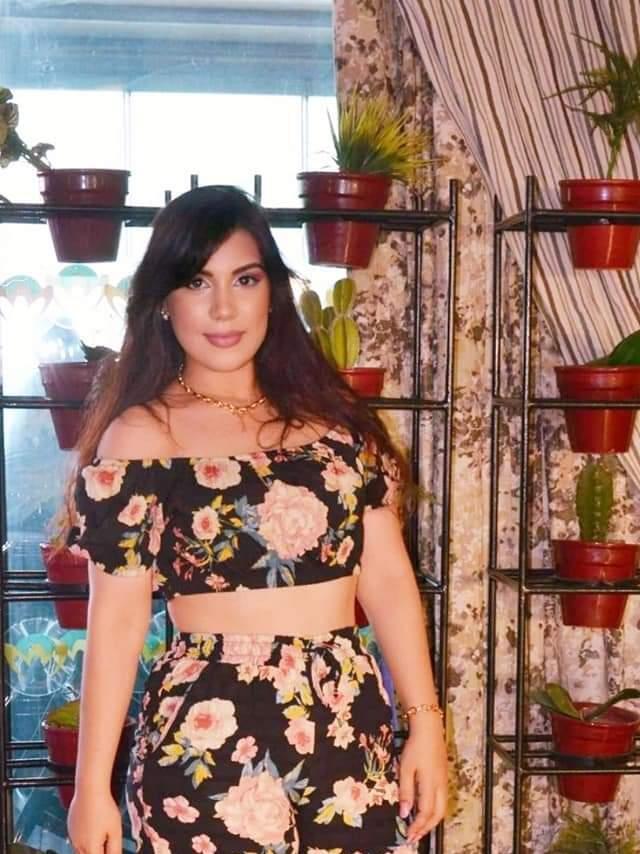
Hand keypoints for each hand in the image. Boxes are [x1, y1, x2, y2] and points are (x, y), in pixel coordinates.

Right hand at [67, 789, 122, 853]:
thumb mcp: (116, 830)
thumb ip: (115, 849)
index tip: (110, 850)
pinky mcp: (70, 827)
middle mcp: (78, 844)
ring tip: (101, 836)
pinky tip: (93, 829)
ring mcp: (72, 836)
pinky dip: (84, 839)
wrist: (90, 789)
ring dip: (90, 848)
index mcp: (91, 847)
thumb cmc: (103, 806)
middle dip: (97, 851)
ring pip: (80, 851)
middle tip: (105, 845)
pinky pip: (76, 839)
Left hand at [397, 716, 447, 843]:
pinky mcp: (444, 776)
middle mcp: (440, 786)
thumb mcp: (406, 768)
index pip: (426, 813)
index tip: (408, 835)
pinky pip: (442, 800)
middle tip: (415, 836)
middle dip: (426, 828)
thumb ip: (406, 791)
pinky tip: (426, 810)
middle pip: (437, 815)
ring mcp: (444, 781)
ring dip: (431, 821)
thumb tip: (404, 813)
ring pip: (442, 808)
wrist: (429, 728)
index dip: (418, 826)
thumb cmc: (415, 746)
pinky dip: (434, 811)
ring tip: (419, 827)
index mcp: (431, 784)